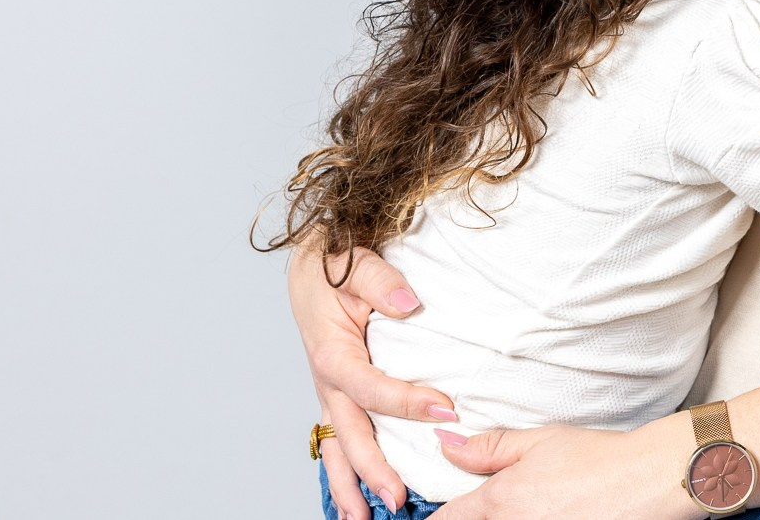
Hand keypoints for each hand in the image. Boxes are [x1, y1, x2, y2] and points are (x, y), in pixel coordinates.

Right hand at [289, 242, 456, 514]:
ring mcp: (330, 393)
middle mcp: (328, 381)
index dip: (407, 401)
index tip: (446, 409)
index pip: (371, 387)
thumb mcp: (357, 264)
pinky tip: (357, 499)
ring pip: (337, 448)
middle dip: (372, 470)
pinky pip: (338, 440)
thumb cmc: (336, 264)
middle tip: (398, 500)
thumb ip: (382, 283)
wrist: (313, 263)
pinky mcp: (337, 395)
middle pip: (350, 434)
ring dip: (351, 485)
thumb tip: (409, 304)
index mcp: (333, 352)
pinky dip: (346, 472)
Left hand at [430, 416, 701, 519]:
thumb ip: (489, 448)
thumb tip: (445, 444)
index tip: (443, 513)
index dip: (438, 517)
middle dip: (474, 518)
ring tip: (529, 507)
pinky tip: (548, 514)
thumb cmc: (599, 456)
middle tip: (496, 506)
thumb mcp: (541, 440)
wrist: (649, 479)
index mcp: (500, 502)